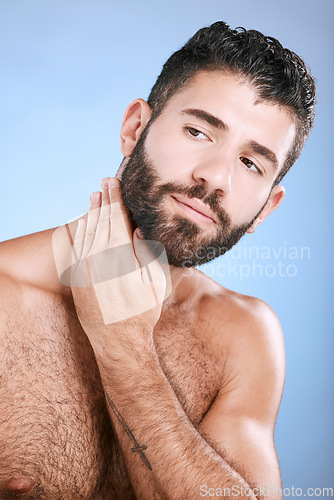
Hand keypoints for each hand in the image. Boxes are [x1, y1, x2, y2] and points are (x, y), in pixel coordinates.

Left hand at [68, 177, 168, 353]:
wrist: (117, 341)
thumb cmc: (142, 313)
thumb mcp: (154, 283)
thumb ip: (146, 253)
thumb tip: (137, 230)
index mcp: (119, 254)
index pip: (116, 217)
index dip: (116, 198)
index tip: (115, 182)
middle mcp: (97, 257)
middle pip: (100, 220)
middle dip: (104, 199)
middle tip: (105, 182)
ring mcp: (83, 267)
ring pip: (87, 231)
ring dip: (91, 212)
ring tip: (94, 196)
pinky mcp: (76, 278)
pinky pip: (77, 247)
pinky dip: (81, 232)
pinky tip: (84, 224)